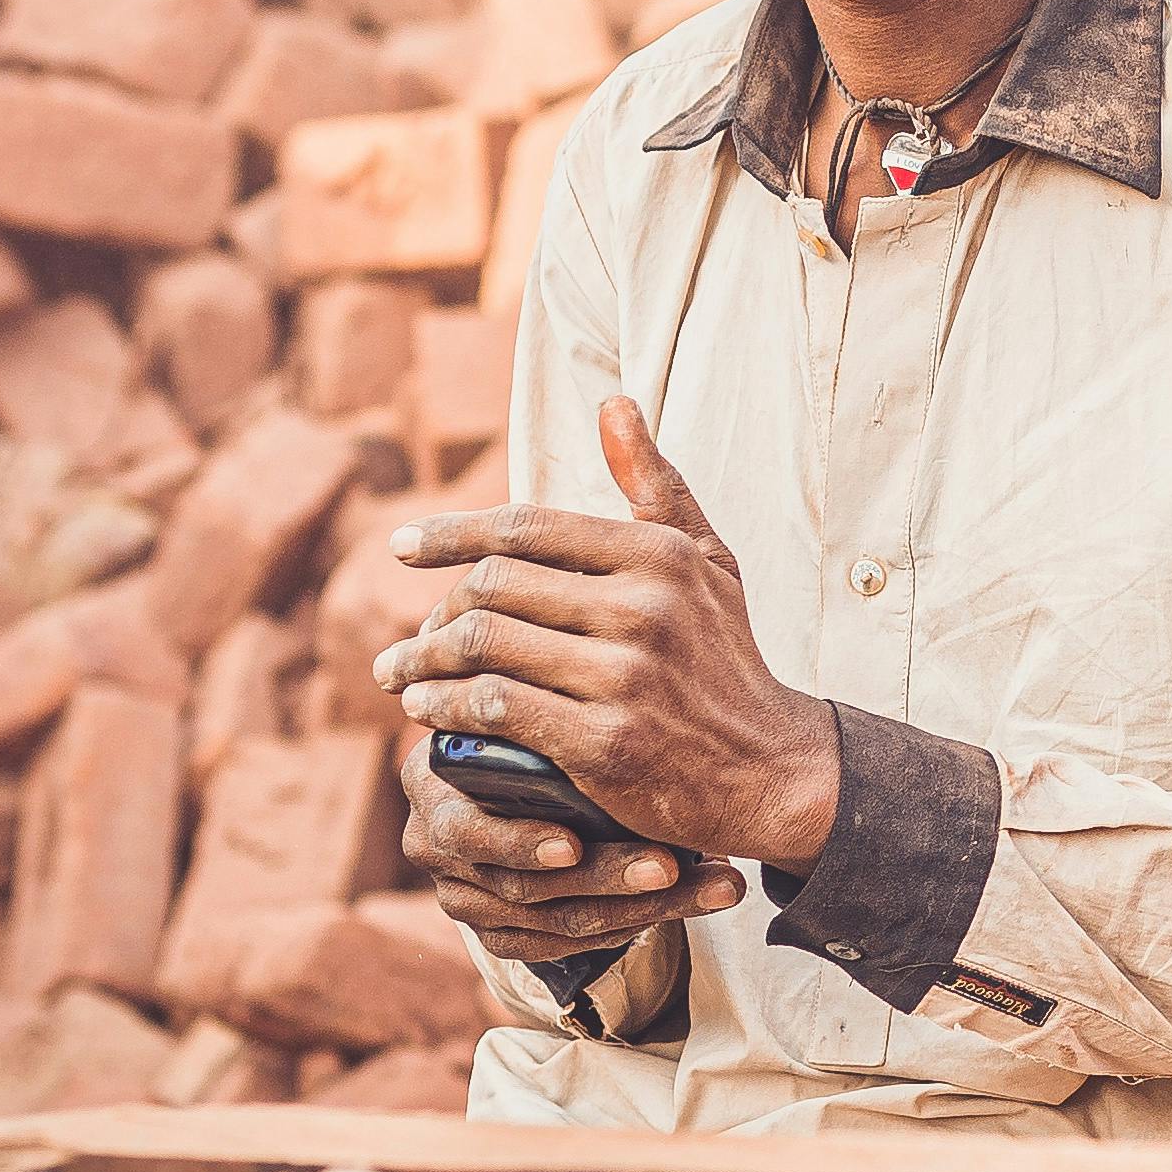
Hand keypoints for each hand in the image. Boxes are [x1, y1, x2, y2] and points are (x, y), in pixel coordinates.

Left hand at [374, 397, 848, 878]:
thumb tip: (615, 404)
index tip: (401, 547)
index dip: (451, 534)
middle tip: (414, 633)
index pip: (528, 527)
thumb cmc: (725, 658)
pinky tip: (427, 710)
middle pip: (495, 587)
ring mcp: (624, 677)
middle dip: (437, 610)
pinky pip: (496, 708)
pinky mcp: (605, 742)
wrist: (771, 767)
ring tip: (401, 672)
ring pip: (484, 647)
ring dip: (423, 660)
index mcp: (660, 556)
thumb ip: (656, 486)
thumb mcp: (708, 562)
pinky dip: (446, 707)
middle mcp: (644, 609)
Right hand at [394, 737, 745, 961]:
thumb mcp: (529, 713)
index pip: (469, 830)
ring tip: (714, 882)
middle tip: (668, 865)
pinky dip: (644, 921)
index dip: (520, 843)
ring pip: (562, 921)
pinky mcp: (502, 934)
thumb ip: (541, 704)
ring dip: (646, 902)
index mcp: (431, 785)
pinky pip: (575, 944)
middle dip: (605, 875)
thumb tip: (583, 679)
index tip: (573, 845)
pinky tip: (699, 899)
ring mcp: (468, 898)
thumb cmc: (538, 730)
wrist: (530, 787)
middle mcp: (438, 846)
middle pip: (523, 885)